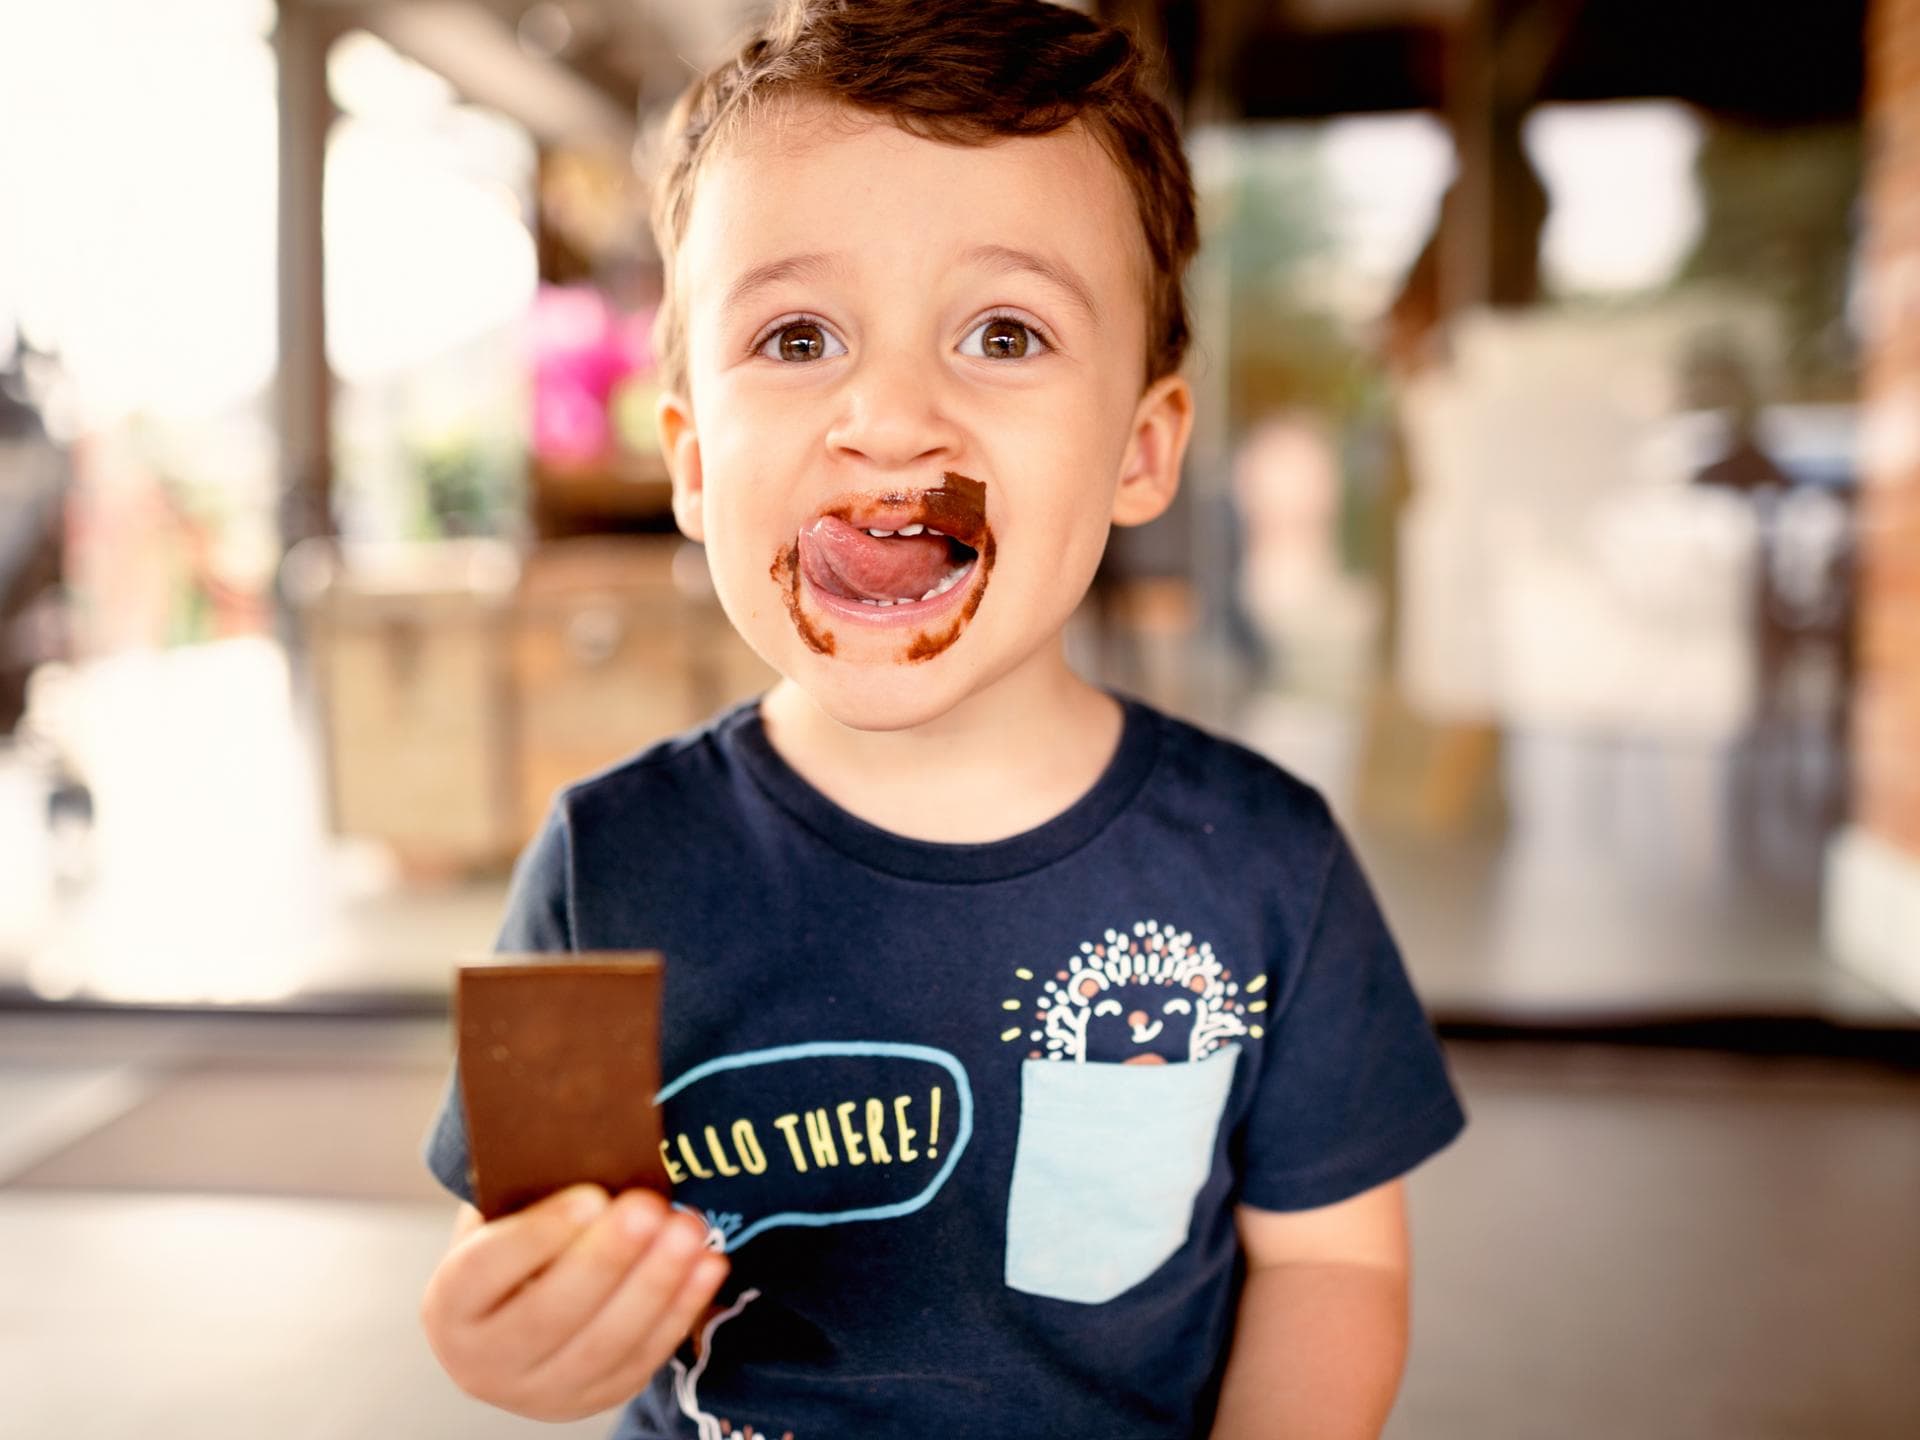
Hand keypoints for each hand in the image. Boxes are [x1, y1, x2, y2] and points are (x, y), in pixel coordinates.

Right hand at [420, 1184, 728, 1420]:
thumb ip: (529, 1190)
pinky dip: (681, 1310)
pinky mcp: (592, 1400)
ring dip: (656, 1284)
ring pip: (604, 1344)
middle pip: (549, 1314)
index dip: (538, 1235)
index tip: (592, 1195)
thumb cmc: (516, 1245)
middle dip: (607, 1259)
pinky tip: (709, 1264)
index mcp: (451, 1304)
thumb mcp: (502, 1216)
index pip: (485, 1271)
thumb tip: (585, 1136)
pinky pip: (643, 1359)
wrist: (514, 1322)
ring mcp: (539, 1392)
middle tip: (651, 1206)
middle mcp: (481, 1363)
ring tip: (690, 1228)